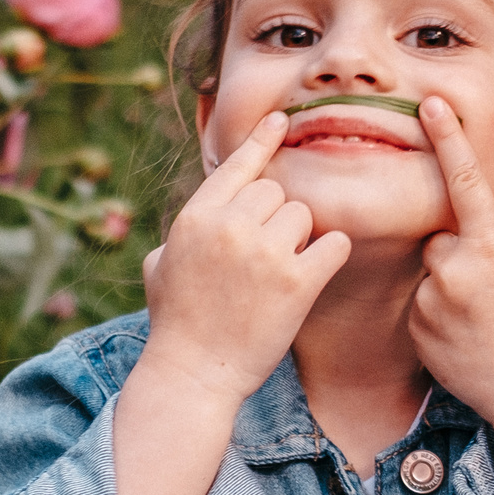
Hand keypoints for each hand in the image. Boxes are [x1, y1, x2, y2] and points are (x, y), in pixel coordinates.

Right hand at [141, 110, 352, 408]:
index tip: (282, 120)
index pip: (237, 165)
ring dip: (299, 241)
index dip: (262, 140)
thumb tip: (203, 212)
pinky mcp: (297, 282)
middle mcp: (230, 226)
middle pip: (276, 192)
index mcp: (196, 217)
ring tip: (276, 276)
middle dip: (275, 219)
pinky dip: (329, 255)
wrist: (194, 374)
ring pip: (305, 217)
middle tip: (260, 260)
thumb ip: (184, 230)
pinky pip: (334, 244)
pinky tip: (314, 273)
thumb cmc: (175, 322)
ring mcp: (264, 253)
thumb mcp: (159, 264)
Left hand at [409, 98, 493, 494]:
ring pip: (430, 267)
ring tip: (480, 315)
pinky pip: (420, 300)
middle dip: (462, 249)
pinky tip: (463, 334)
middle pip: (442, 234)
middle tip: (493, 288)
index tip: (428, 104)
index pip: (465, 182)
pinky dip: (436, 310)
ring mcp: (431, 299)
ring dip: (449, 281)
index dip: (448, 139)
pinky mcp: (415, 325)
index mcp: (493, 247)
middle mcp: (456, 268)